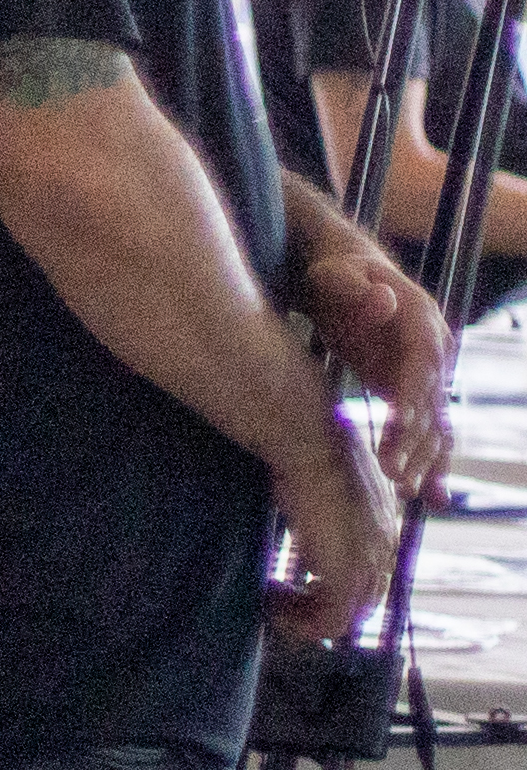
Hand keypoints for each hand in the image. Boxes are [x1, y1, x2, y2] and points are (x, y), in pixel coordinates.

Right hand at [273, 415, 406, 650]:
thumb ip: (325, 508)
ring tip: (271, 599)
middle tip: (278, 598)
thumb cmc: (308, 452)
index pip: (371, 578)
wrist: (311, 444)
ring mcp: (370, 562)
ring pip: (348, 619)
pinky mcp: (348, 572)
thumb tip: (303, 517)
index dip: (330, 590)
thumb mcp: (324, 483)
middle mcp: (385, 548)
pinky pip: (330, 622)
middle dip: (318, 610)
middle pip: (363, 605)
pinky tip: (269, 596)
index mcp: (383, 527)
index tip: (291, 581)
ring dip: (305, 618)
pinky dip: (299, 621)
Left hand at [299, 238, 455, 494]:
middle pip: (431, 402)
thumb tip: (383, 299)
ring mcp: (429, 372)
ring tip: (410, 493)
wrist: (347, 276)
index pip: (421, 366)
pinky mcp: (416, 390)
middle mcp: (435, 349)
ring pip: (435, 422)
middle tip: (396, 477)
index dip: (413, 398)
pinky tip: (433, 497)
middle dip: (416, 441)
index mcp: (421, 321)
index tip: (398, 428)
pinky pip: (430, 430)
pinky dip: (433, 461)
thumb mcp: (335, 272)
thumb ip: (353, 285)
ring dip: (426, 459)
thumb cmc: (334, 274)